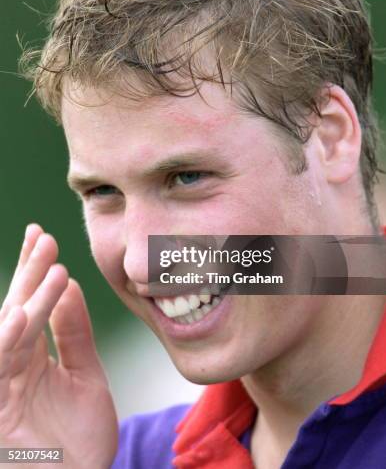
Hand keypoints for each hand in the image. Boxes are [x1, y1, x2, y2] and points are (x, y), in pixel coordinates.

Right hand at [0, 225, 117, 468]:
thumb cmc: (78, 440)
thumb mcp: (86, 375)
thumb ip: (75, 332)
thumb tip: (70, 284)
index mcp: (33, 355)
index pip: (30, 303)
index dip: (35, 270)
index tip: (43, 237)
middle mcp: (14, 364)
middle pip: (17, 308)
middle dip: (30, 273)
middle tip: (43, 238)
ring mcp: (4, 384)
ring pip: (11, 333)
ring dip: (29, 299)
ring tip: (52, 269)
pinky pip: (0, 368)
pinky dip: (7, 341)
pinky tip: (20, 315)